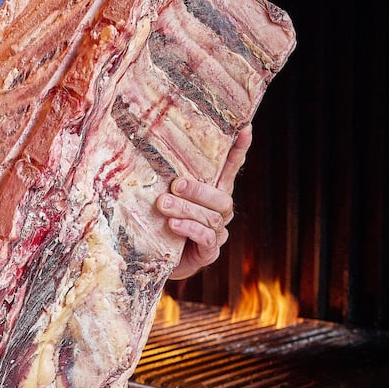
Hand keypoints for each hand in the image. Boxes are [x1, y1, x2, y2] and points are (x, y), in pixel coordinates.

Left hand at [156, 125, 251, 280]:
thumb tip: (143, 147)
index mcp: (213, 192)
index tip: (245, 128)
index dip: (239, 150)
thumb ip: (164, 178)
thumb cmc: (160, 221)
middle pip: (222, 198)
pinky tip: (174, 225)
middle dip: (198, 190)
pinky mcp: (209, 252)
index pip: (230, 168)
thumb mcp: (163, 196)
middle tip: (175, 185)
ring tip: (163, 205)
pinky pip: (206, 239)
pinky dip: (189, 229)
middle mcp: (220, 211)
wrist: (158, 259)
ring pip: (210, 218)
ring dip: (186, 209)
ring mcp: (217, 232)